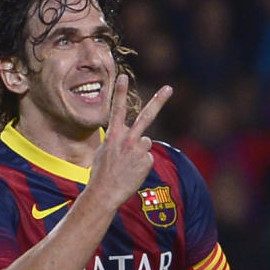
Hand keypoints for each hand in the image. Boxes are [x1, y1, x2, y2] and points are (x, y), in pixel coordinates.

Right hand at [87, 74, 171, 211]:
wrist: (104, 193)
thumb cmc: (100, 174)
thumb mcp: (103, 152)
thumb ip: (116, 140)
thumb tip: (132, 138)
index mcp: (113, 135)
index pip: (117, 109)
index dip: (119, 92)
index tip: (122, 76)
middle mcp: (128, 139)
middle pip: (146, 116)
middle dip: (158, 100)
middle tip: (169, 88)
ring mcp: (139, 150)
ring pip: (145, 143)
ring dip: (139, 152)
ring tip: (127, 166)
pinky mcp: (147, 161)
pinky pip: (147, 158)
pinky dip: (141, 165)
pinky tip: (132, 173)